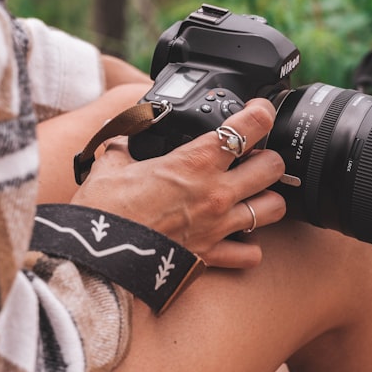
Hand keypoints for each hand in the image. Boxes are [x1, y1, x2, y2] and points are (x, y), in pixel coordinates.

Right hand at [70, 99, 286, 267]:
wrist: (98, 261)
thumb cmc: (104, 213)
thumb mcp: (111, 165)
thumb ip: (125, 147)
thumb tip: (123, 140)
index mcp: (195, 163)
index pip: (247, 128)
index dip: (261, 113)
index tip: (259, 111)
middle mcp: (216, 193)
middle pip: (273, 167)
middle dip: (269, 158)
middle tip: (255, 157)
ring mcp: (218, 226)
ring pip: (273, 209)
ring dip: (268, 199)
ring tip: (253, 195)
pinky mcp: (211, 257)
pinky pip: (250, 255)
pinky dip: (250, 247)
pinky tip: (239, 238)